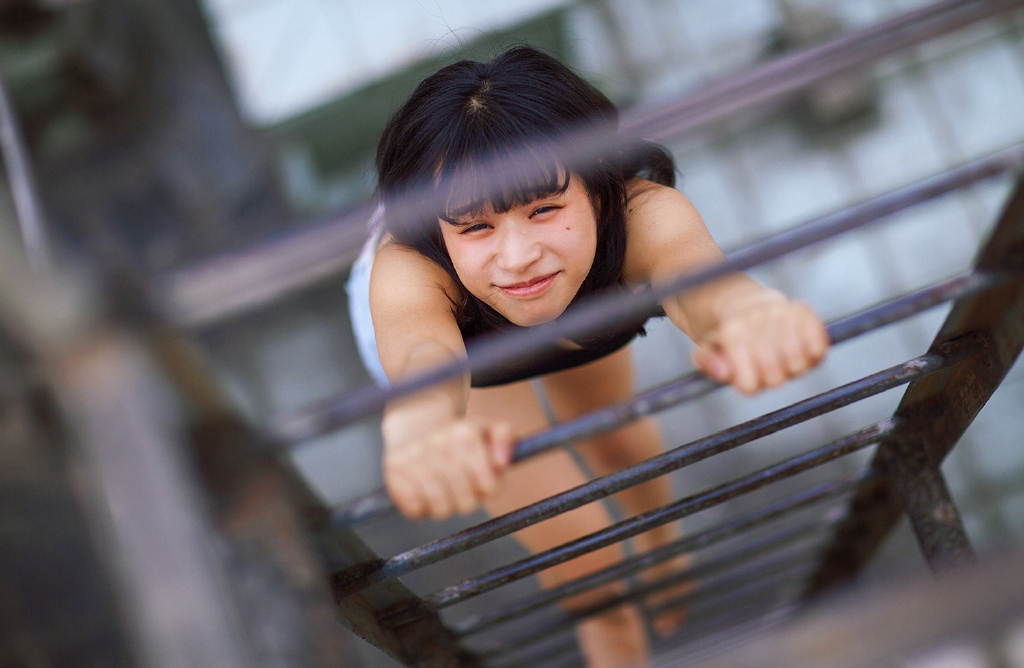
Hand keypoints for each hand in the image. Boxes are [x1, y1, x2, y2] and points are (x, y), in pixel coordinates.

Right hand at [382, 411, 514, 519]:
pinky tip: (425, 493)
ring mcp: (412, 457)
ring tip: (445, 492)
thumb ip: (506, 439)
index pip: (486, 483)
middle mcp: (437, 442)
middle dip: (469, 500)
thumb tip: (502, 461)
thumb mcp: (488, 430)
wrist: (416, 424)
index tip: (484, 483)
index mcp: (464, 432)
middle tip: (464, 490)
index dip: (488, 488)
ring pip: (440, 507)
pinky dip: (422, 508)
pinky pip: (414, 508)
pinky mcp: (392, 471)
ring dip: (446, 506)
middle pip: (465, 500)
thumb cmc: (460, 437)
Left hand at [690, 289, 827, 393]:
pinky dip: (814, 352)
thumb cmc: (725, 335)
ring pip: (797, 364)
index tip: (747, 376)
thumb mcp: (706, 349)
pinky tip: (801, 349)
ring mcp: (781, 313)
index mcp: (732, 332)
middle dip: (771, 378)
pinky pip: (819, 345)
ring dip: (793, 367)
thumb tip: (724, 372)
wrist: (740, 301)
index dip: (750, 385)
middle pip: (775, 377)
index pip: (750, 383)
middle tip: (766, 367)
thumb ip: (708, 364)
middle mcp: (757, 320)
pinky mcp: (803, 310)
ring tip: (782, 358)